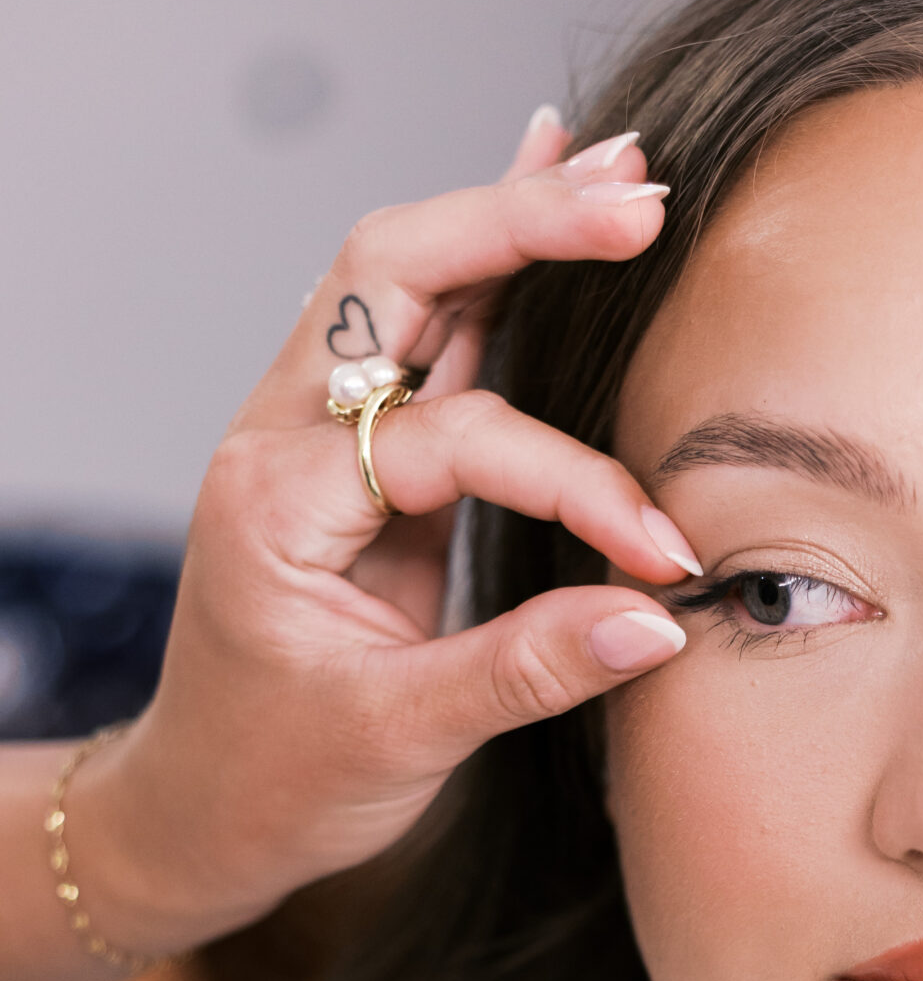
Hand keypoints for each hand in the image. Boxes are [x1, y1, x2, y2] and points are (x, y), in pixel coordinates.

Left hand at [66, 108, 696, 955]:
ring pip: (411, 281)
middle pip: (395, 271)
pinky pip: (432, 334)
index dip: (573, 487)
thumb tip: (655, 622)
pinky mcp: (364, 453)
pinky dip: (497, 269)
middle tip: (636, 202)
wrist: (202, 810)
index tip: (661, 556)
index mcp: (278, 500)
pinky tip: (547, 196)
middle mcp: (284, 437)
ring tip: (619, 170)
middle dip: (519, 226)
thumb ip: (529, 672)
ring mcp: (319, 432)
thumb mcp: (401, 741)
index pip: (454, 440)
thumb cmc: (275, 780)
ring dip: (515, 220)